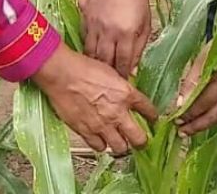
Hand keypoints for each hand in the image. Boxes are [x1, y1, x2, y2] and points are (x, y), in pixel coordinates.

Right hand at [32, 45, 157, 154]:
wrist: (63, 74)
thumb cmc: (83, 68)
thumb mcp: (111, 72)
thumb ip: (120, 87)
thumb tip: (125, 94)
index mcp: (126, 94)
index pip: (149, 110)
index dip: (153, 116)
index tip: (153, 119)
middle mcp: (118, 112)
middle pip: (139, 138)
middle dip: (142, 141)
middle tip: (140, 140)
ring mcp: (102, 125)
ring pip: (120, 148)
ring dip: (121, 145)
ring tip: (119, 141)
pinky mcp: (86, 132)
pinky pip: (99, 147)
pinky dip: (101, 145)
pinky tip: (100, 139)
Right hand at [84, 0, 151, 77]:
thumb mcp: (145, 22)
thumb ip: (140, 45)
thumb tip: (134, 66)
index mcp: (128, 32)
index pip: (123, 62)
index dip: (123, 75)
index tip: (124, 84)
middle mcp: (110, 32)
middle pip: (106, 62)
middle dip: (109, 75)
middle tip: (111, 84)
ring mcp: (96, 27)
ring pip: (92, 55)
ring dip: (97, 66)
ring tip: (100, 75)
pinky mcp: (86, 21)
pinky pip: (85, 43)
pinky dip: (88, 53)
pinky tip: (91, 59)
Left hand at [175, 41, 216, 135]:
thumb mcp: (203, 58)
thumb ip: (192, 80)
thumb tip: (180, 102)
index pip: (202, 105)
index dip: (188, 114)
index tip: (175, 119)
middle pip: (212, 117)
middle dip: (196, 127)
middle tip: (181, 133)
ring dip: (203, 125)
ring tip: (189, 130)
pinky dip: (212, 117)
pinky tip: (203, 119)